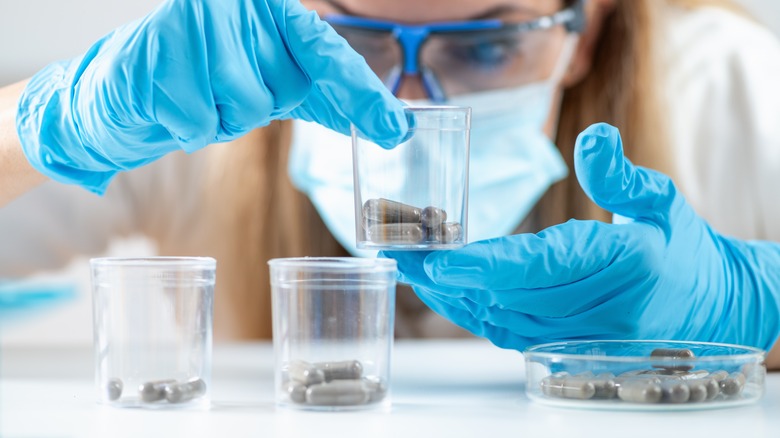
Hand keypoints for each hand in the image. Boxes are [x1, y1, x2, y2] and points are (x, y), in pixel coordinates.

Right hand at [16, 0, 406, 193]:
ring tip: (192, 94)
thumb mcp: (273, 87)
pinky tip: (168, 103)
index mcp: (275, 13)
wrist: (121, 90)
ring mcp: (200, 19)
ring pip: (240, 107)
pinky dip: (184, 126)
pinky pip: (197, 120)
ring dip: (214, 119)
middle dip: (246, 107)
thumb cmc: (205, 87)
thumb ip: (329, 97)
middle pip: (276, 93)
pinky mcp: (159, 43)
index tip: (396, 130)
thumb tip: (398, 125)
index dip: (362, 96)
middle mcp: (242, 6)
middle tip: (215, 89)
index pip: (330, 56)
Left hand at [383, 123, 779, 350]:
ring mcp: (589, 337)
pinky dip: (477, 317)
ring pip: (509, 322)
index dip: (487, 265)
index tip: (437, 260)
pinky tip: (449, 297)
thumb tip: (592, 137)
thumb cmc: (681, 246)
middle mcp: (605, 308)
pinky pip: (516, 338)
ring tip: (414, 273)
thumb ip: (620, 174)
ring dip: (457, 300)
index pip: (545, 266)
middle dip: (454, 279)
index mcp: (627, 264)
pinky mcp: (574, 349)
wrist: (711, 305)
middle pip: (515, 296)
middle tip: (404, 256)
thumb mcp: (663, 200)